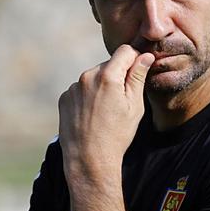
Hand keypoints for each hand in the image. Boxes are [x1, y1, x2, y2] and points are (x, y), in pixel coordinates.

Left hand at [58, 46, 153, 183]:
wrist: (89, 159)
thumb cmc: (117, 134)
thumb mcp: (135, 106)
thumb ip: (138, 77)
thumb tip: (145, 56)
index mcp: (107, 76)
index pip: (125, 51)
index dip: (135, 58)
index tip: (140, 70)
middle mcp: (87, 76)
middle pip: (109, 65)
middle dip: (118, 76)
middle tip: (123, 100)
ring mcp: (73, 87)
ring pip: (94, 78)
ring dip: (102, 86)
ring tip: (106, 112)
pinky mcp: (64, 98)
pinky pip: (81, 90)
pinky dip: (89, 97)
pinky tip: (93, 116)